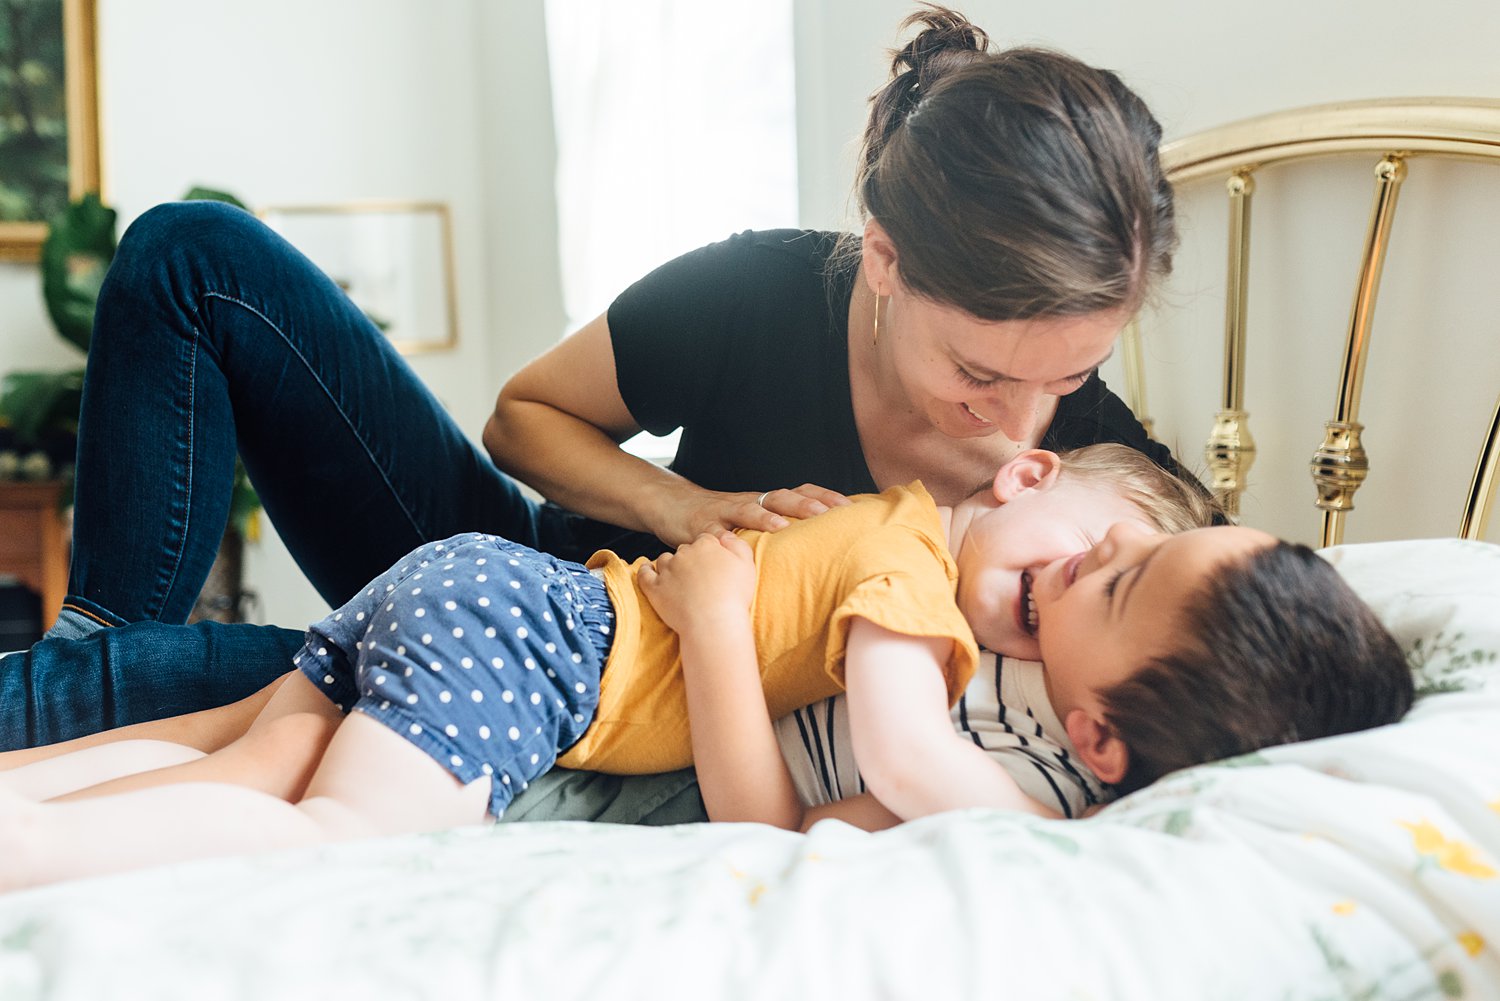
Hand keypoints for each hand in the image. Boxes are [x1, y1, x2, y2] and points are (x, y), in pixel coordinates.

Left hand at [637, 532, 757, 633]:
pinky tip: (647, 570)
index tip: (712, 564)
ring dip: (670, 566)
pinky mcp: (654, 588)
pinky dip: (645, 571)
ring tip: (677, 579)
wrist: (714, 622)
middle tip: (698, 576)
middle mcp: (684, 553)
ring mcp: (667, 570)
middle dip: (690, 559)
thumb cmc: (734, 596)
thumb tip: (725, 535)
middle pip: (684, 550)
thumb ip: (736, 544)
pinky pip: (644, 574)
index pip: (705, 541)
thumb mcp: (746, 564)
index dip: (709, 552)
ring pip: (664, 560)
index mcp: (706, 545)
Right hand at [650, 482, 851, 545]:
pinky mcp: (700, 526)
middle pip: (779, 498)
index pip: (798, 492)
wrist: (672, 504)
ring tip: (783, 526)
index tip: (849, 506)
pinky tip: (731, 547)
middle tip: (827, 514)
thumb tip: (816, 544)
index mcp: (763, 502)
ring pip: (748, 510)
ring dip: (765, 517)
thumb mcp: (751, 520)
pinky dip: (723, 539)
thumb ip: (777, 529)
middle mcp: (747, 503)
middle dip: (804, 505)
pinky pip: (713, 533)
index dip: (823, 497)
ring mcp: (724, 512)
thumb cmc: (720, 518)